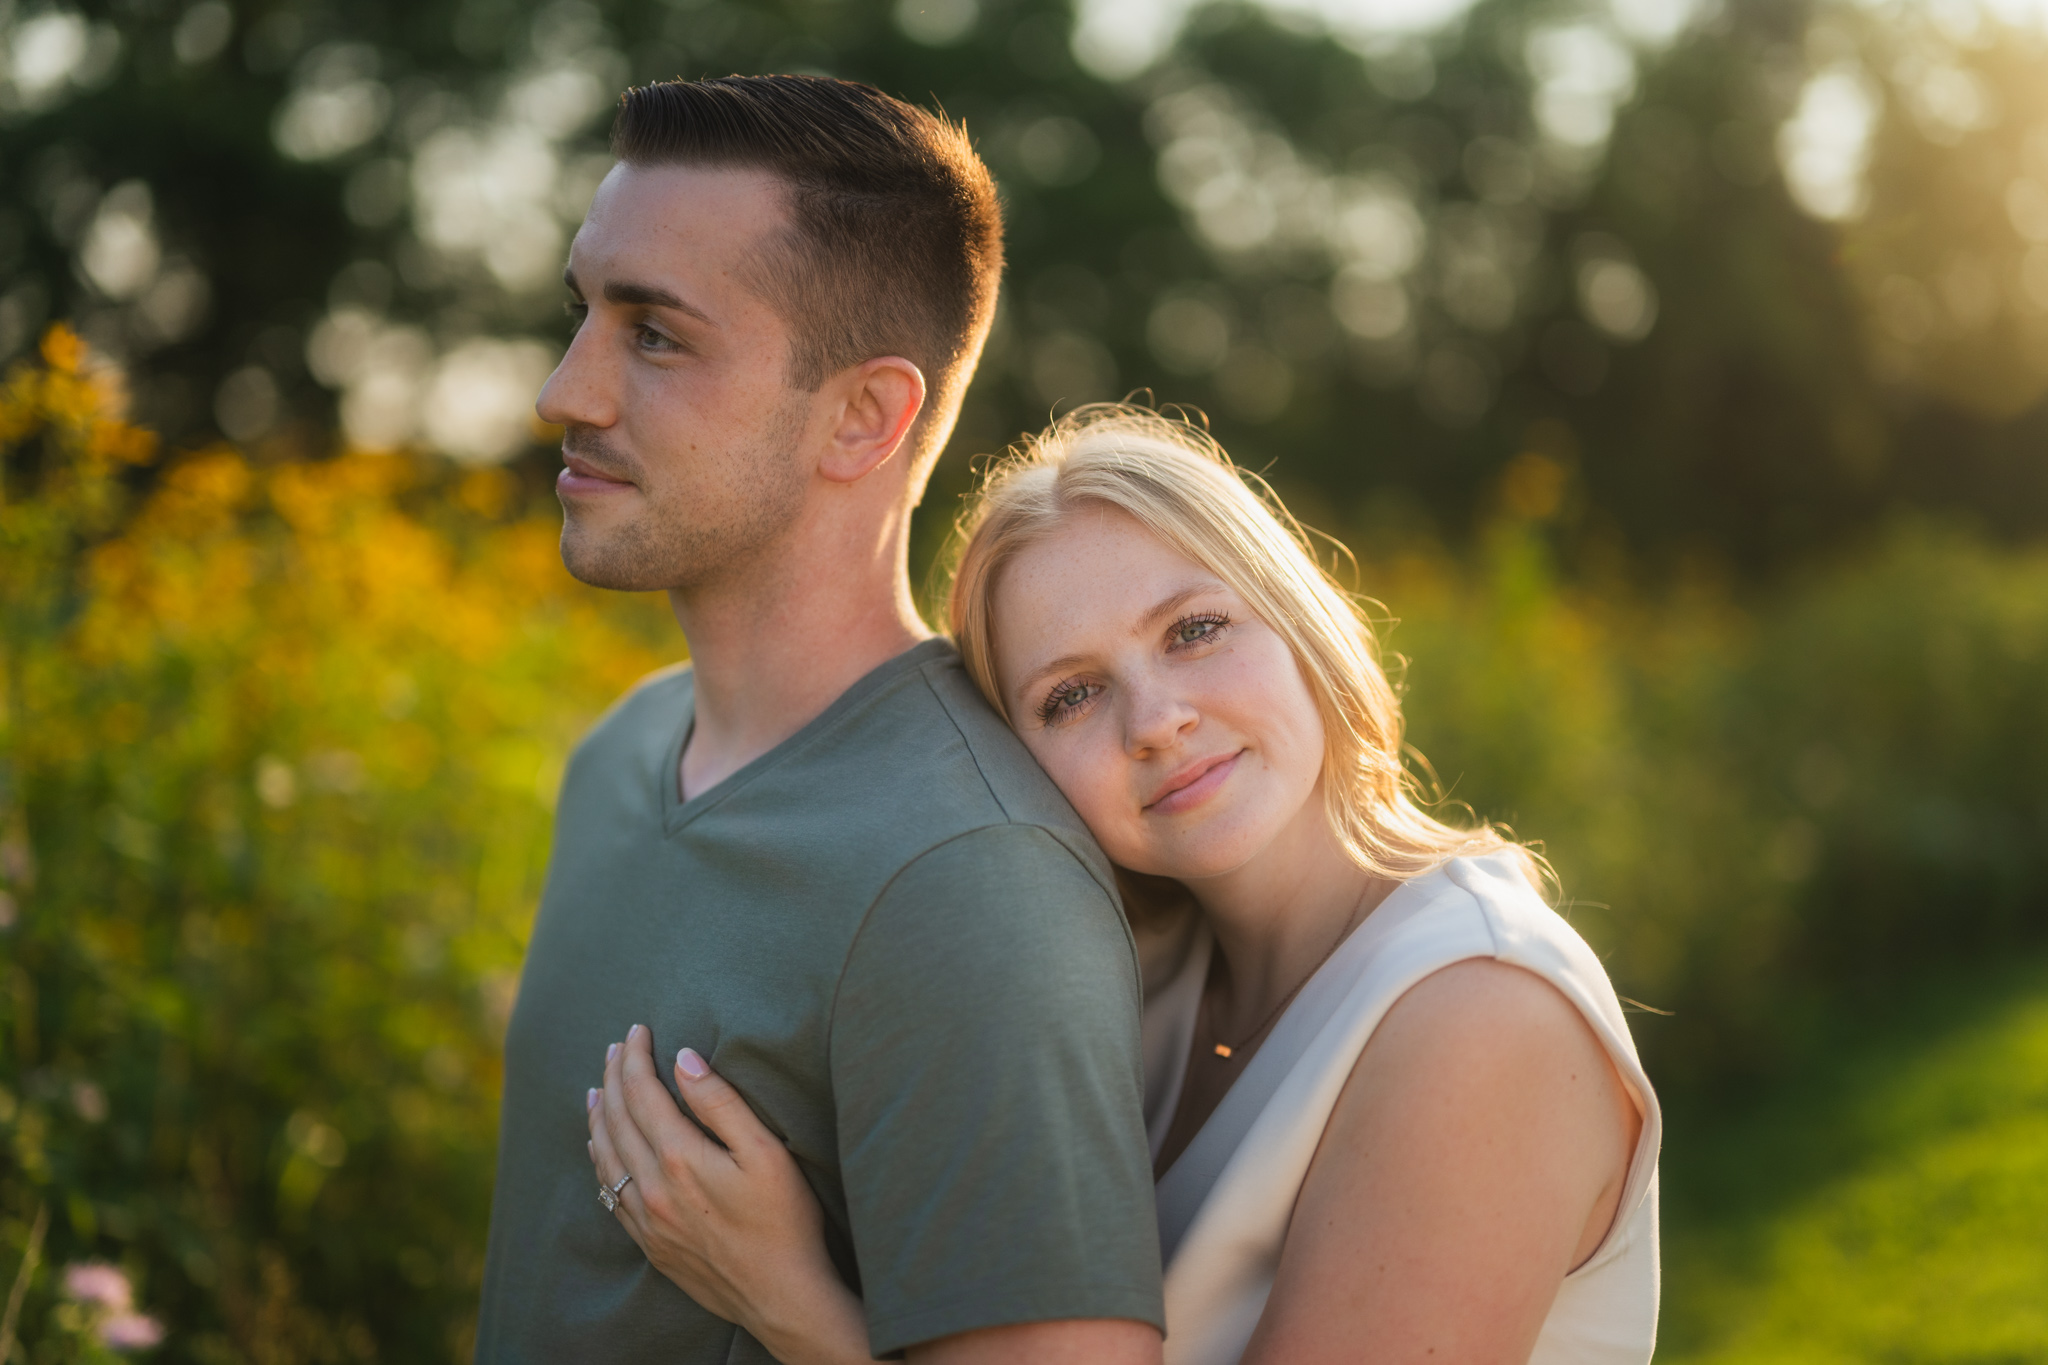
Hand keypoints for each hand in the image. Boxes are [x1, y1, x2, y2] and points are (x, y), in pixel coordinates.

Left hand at [587, 1026, 878, 1364]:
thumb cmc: (784, 1221)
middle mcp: (651, 1187)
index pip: (642, 1092)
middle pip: (617, 1118)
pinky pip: (609, 1192)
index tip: (637, 1029)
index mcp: (679, 1157)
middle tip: (614, 1047)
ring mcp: (646, 1218)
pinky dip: (599, 1159)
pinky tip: (600, 1148)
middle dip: (613, 1076)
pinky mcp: (649, 1242)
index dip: (635, 1056)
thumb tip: (683, 1059)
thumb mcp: (766, 1153)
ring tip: (596, 1087)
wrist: (780, 1296)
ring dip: (598, 1115)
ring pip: (605, 1155)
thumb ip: (721, 1103)